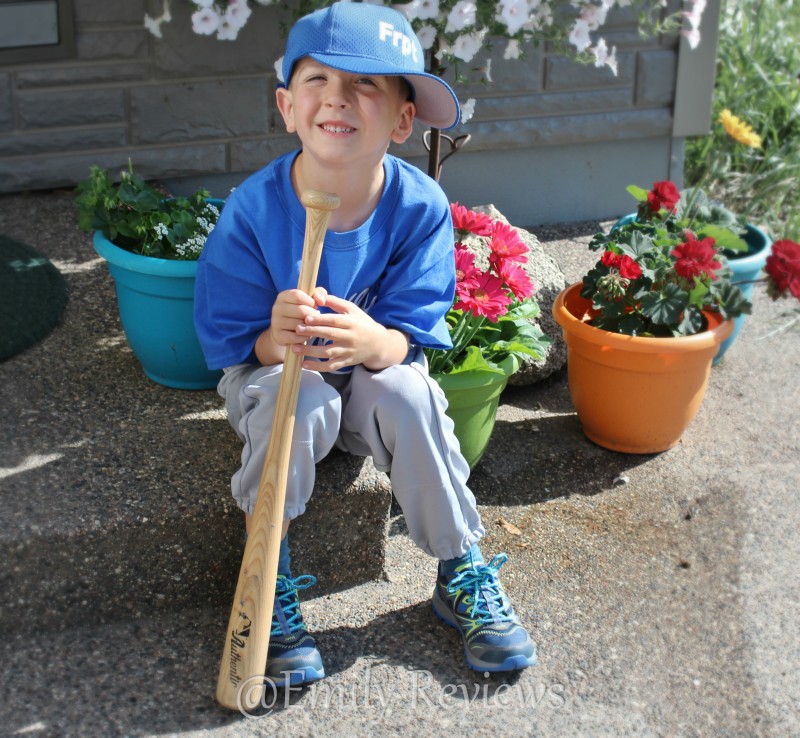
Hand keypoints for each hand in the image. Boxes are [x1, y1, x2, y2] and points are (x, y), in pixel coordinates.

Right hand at [255, 288, 319, 365]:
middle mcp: (277, 308)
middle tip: (316, 318)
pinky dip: (305, 337)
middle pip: (300, 310)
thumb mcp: (310, 300)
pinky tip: (306, 335)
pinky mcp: (278, 336)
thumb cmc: (302, 312)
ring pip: (299, 324)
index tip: (315, 306)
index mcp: (283, 296)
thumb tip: (322, 301)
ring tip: (310, 325)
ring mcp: (276, 322)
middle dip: (313, 315)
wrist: (286, 332)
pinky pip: (297, 337)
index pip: (298, 296)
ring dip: (309, 327)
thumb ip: (319, 294)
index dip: (310, 301)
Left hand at [293, 289, 407, 371]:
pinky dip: (318, 367)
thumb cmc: (362, 324)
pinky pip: (331, 366)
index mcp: (351, 323)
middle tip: (297, 329)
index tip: (306, 317)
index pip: (334, 320)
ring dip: (311, 351)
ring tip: (295, 348)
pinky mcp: (346, 362)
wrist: (378, 344)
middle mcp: (350, 338)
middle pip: (329, 335)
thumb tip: (318, 296)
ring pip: (328, 352)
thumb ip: (336, 302)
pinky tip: (304, 364)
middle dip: (312, 332)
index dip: (320, 319)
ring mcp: (348, 351)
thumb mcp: (352, 310)